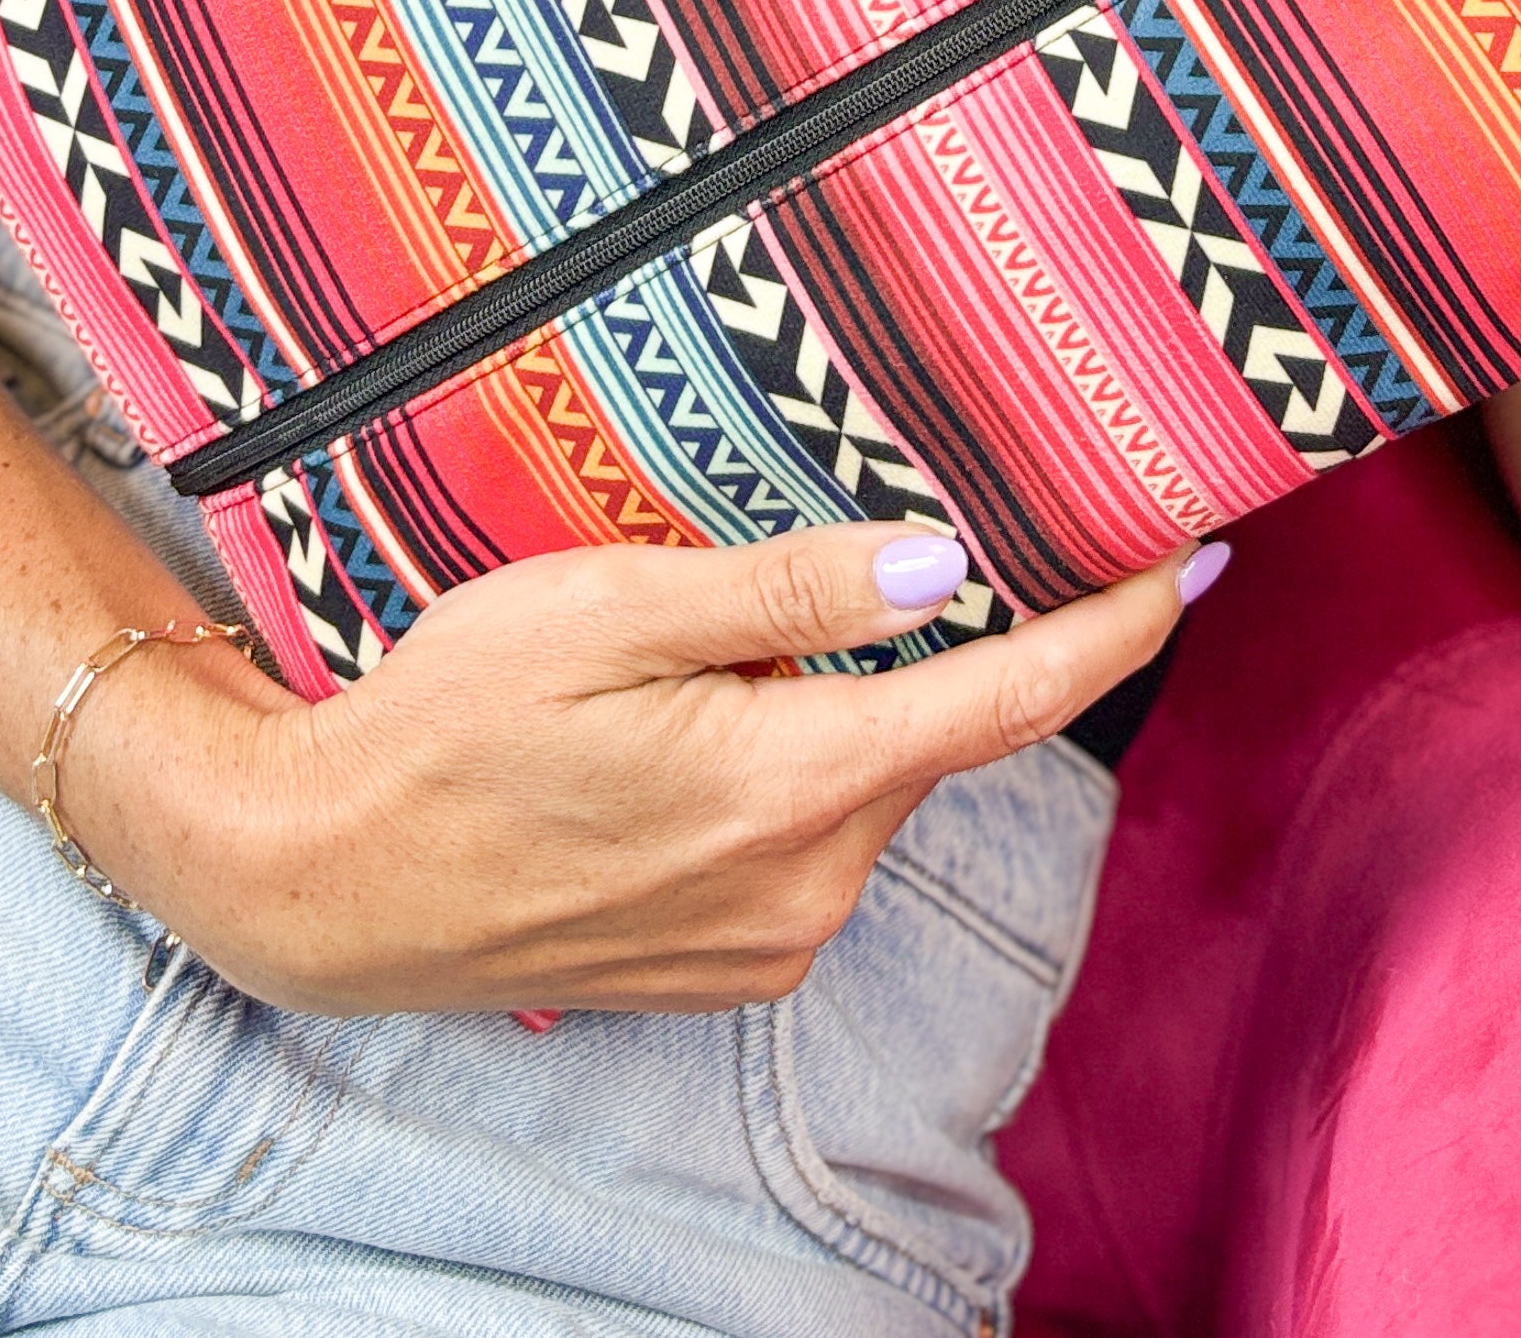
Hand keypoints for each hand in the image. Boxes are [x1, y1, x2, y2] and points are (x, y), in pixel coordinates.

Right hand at [74, 520, 1197, 1018]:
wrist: (324, 879)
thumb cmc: (445, 718)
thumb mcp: (604, 610)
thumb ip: (780, 590)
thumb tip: (937, 562)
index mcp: (795, 786)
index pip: (1008, 697)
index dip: (1114, 626)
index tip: (1196, 560)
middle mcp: (806, 885)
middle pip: (925, 731)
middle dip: (911, 643)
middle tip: (833, 553)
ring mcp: (765, 940)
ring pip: (860, 783)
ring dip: (828, 710)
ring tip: (701, 652)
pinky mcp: (722, 966)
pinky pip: (802, 843)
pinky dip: (782, 773)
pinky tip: (678, 734)